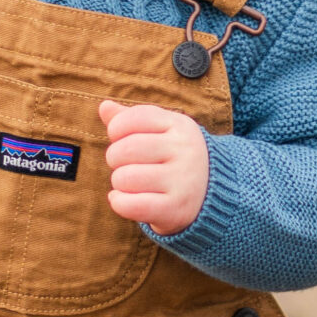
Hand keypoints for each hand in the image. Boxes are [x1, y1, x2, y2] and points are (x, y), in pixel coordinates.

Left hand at [100, 99, 209, 235]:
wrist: (211, 196)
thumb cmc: (175, 158)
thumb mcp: (162, 132)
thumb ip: (132, 118)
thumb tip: (104, 106)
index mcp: (180, 126)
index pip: (132, 118)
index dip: (116, 129)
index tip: (121, 139)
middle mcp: (185, 151)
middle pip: (124, 150)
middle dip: (115, 158)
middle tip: (126, 165)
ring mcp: (182, 181)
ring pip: (124, 178)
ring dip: (119, 183)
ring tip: (131, 183)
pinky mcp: (175, 209)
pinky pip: (129, 205)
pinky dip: (119, 202)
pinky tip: (126, 199)